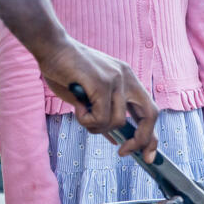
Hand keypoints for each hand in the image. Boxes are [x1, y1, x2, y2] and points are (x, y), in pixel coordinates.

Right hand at [38, 39, 158, 159]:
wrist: (52, 48)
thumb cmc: (66, 72)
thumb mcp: (90, 97)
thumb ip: (104, 115)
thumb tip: (115, 139)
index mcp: (127, 80)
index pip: (150, 110)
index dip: (151, 136)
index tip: (148, 155)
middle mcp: (127, 78)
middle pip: (150, 115)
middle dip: (141, 140)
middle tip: (123, 152)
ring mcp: (116, 79)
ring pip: (117, 122)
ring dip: (96, 127)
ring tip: (82, 114)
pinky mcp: (102, 83)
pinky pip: (100, 117)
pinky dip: (86, 120)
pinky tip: (77, 107)